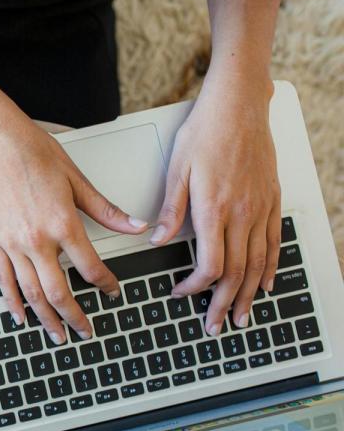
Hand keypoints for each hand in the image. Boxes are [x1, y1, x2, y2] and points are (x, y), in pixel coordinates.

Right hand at [0, 112, 147, 344]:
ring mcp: (11, 243)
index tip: (112, 292)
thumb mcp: (76, 179)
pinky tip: (20, 316)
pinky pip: (4, 280)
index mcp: (62, 223)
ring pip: (31, 294)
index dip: (105, 284)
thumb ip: (105, 210)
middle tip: (86, 332)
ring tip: (57, 335)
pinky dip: (12, 302)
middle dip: (75, 317)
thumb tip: (135, 226)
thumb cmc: (31, 151)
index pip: (90, 267)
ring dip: (45, 319)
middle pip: (58, 292)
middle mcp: (36, 239)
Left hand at [151, 77, 278, 335]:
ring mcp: (260, 208)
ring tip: (242, 317)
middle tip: (217, 326)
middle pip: (237, 272)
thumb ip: (170, 210)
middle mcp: (242, 213)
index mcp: (214, 208)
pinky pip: (274, 243)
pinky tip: (266, 284)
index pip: (210, 265)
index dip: (196, 287)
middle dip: (225, 304)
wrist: (240, 104)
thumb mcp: (176, 169)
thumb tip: (157, 240)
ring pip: (258, 264)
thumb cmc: (204, 131)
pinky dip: (270, 268)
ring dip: (249, 294)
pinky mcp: (271, 200)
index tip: (182, 294)